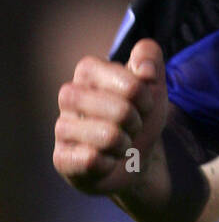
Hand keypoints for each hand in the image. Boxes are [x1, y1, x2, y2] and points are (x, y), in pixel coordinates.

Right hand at [53, 39, 168, 196]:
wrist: (133, 158)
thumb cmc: (138, 115)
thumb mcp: (152, 83)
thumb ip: (150, 57)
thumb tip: (145, 68)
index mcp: (88, 70)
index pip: (131, 85)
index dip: (145, 98)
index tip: (143, 104)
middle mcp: (69, 95)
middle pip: (121, 110)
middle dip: (136, 123)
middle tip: (130, 125)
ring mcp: (62, 127)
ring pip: (108, 137)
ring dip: (124, 144)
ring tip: (118, 143)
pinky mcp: (61, 158)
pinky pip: (91, 161)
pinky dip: (109, 163)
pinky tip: (105, 160)